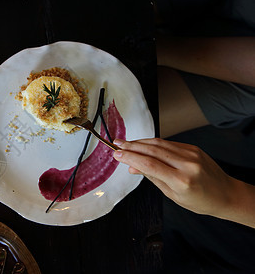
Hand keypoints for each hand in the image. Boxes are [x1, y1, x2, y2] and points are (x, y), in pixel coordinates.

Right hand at [112, 138, 254, 227]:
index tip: (117, 154)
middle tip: (117, 145)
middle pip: (152, 151)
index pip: (149, 164)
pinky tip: (143, 144)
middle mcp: (186, 164)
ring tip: (125, 143)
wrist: (226, 194)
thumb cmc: (200, 200)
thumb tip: (132, 167)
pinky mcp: (193, 148)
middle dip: (131, 147)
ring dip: (140, 142)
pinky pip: (168, 143)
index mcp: (181, 181)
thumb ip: (152, 177)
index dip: (130, 157)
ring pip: (159, 143)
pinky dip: (153, 143)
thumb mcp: (172, 195)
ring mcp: (191, 154)